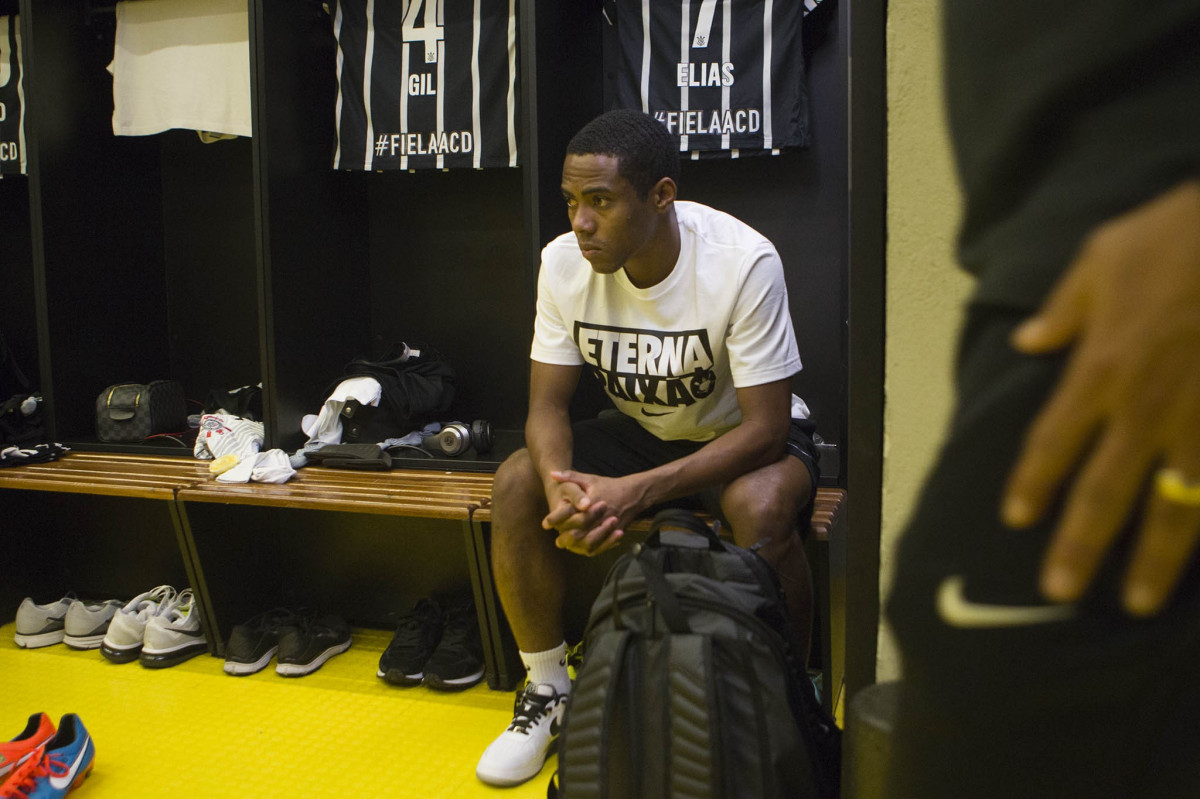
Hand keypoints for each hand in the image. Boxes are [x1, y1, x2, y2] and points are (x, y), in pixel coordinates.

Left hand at [543, 470, 643, 555]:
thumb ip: (570, 476)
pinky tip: (582, 548)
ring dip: (576, 545)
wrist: (634, 494)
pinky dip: (590, 549)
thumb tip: (552, 474)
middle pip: (578, 531)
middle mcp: (599, 515)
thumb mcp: (589, 478)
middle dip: (565, 537)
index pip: (569, 512)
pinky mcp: (614, 532)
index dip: (556, 519)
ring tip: (567, 545)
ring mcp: (608, 525)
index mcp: (591, 501)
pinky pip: (601, 546)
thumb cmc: (609, 486)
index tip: (545, 523)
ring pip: (589, 541)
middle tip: (557, 540)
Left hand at [1002, 179, 1199, 615]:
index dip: (1032, 483)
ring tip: (1138, 601)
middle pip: (1105, 490)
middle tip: (1060, 591)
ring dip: (1155, 557)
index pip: (1052, 441)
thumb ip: (1064, 310)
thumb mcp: (1103, 258)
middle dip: (1081, 544)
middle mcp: (1145, 406)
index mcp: (1100, 369)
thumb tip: (1027, 340)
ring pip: (1175, 504)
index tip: (1017, 519)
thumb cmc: (1178, 236)